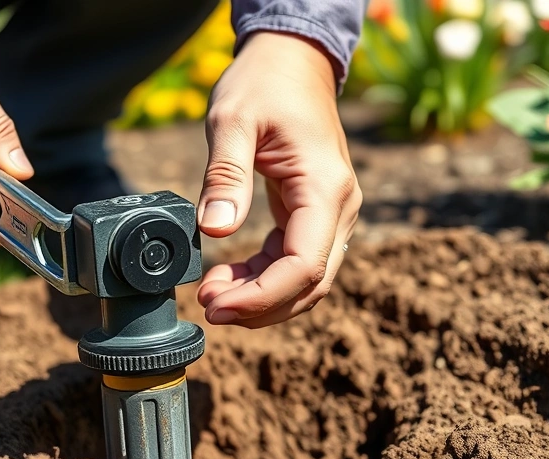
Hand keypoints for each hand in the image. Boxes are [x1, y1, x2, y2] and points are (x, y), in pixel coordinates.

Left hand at [196, 32, 361, 327]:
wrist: (291, 62)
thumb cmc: (263, 84)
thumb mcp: (233, 121)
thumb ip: (225, 176)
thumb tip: (213, 229)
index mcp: (325, 188)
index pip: (303, 266)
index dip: (261, 297)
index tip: (216, 303)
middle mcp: (339, 208)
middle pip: (310, 284)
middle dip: (260, 306)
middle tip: (209, 307)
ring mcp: (331, 214)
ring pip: (305, 280)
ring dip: (261, 298)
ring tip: (212, 295)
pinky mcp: (314, 215)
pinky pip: (294, 260)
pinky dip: (263, 278)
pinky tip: (228, 277)